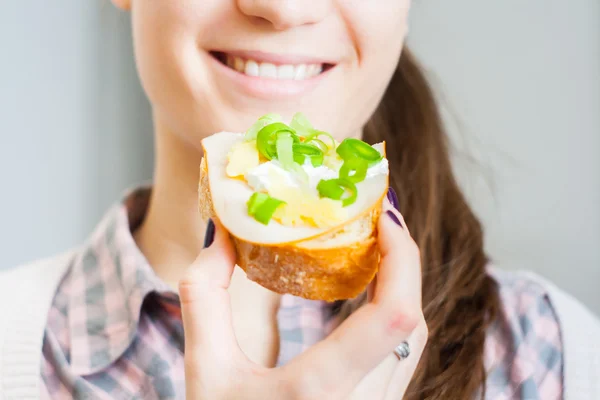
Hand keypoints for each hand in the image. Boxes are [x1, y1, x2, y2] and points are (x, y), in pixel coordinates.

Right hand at [179, 204, 426, 399]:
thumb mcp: (204, 370)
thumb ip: (205, 296)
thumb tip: (221, 235)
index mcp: (319, 393)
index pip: (395, 317)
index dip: (404, 259)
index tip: (386, 218)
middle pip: (413, 322)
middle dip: (404, 262)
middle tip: (377, 220)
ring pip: (415, 341)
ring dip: (403, 287)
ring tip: (375, 245)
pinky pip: (404, 357)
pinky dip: (395, 315)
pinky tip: (371, 291)